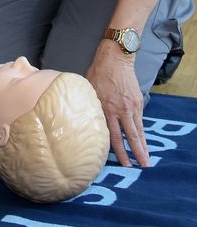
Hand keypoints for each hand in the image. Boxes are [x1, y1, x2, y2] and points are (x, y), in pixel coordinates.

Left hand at [86, 43, 149, 167]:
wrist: (116, 58)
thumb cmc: (98, 71)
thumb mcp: (88, 88)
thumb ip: (88, 104)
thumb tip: (79, 116)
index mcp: (105, 108)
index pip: (111, 134)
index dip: (116, 149)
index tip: (117, 162)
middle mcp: (119, 110)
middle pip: (127, 137)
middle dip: (133, 154)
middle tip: (137, 168)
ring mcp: (131, 107)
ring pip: (137, 132)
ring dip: (142, 148)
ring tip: (146, 161)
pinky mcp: (138, 103)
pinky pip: (140, 122)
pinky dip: (143, 134)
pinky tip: (144, 143)